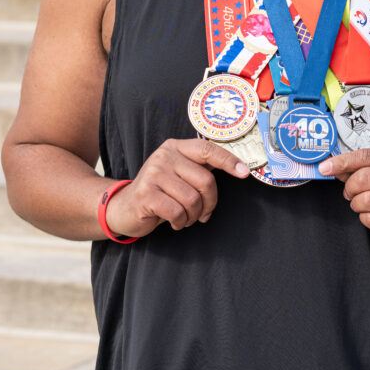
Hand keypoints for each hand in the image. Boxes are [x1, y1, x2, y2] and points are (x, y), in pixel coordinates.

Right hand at [105, 138, 249, 236]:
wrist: (124, 207)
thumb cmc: (160, 192)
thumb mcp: (179, 173)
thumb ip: (200, 168)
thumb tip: (238, 168)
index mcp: (176, 147)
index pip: (207, 149)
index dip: (228, 160)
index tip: (245, 173)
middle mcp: (164, 156)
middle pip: (205, 180)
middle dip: (210, 202)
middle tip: (203, 213)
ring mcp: (153, 174)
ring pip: (192, 199)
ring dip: (194, 215)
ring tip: (186, 217)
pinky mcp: (146, 194)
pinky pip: (177, 212)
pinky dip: (181, 222)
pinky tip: (175, 222)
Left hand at [319, 149, 369, 249]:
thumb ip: (361, 168)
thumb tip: (332, 166)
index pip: (367, 156)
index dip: (342, 161)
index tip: (325, 168)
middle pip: (364, 178)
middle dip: (350, 188)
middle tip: (351, 193)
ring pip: (365, 200)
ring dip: (356, 204)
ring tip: (363, 205)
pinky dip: (365, 218)